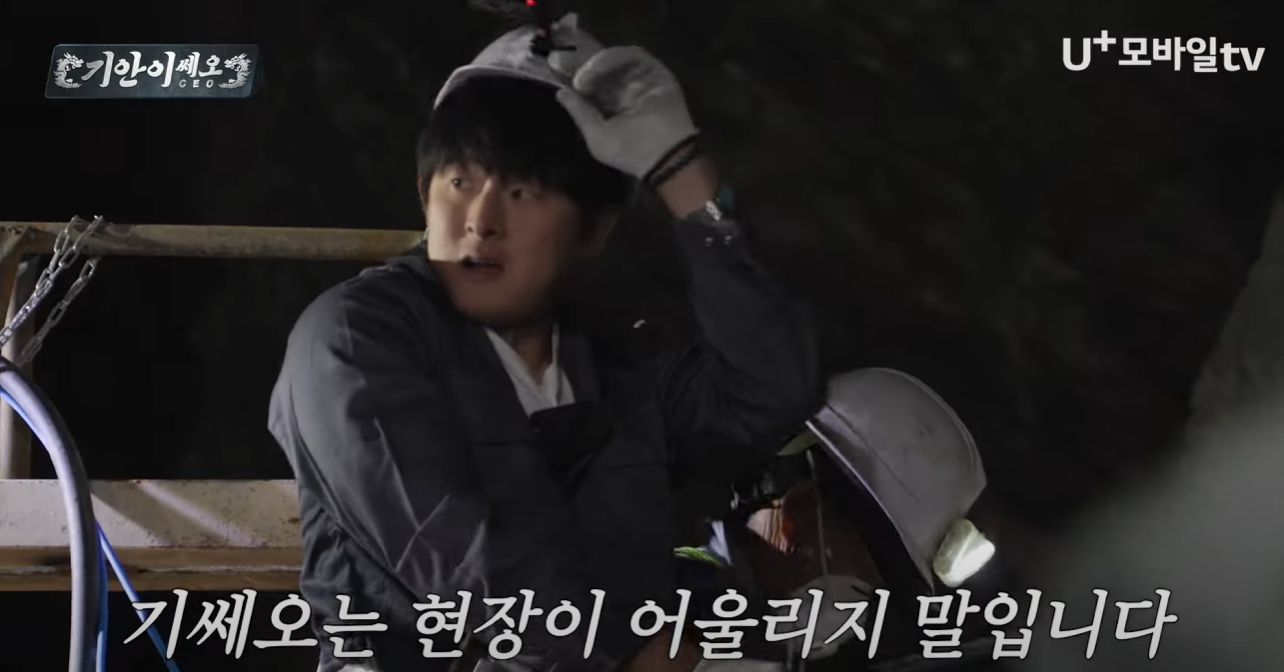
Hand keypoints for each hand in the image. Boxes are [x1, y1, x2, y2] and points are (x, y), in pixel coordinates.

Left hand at [555, 46, 697, 180]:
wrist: (664, 154)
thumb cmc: (628, 151)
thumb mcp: (596, 136)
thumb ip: (579, 112)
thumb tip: (561, 92)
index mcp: (609, 107)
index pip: (589, 83)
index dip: (572, 74)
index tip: (555, 67)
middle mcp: (623, 90)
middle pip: (599, 66)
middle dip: (580, 61)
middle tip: (560, 58)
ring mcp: (639, 79)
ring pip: (614, 59)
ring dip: (596, 62)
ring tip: (584, 75)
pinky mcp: (655, 72)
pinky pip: (634, 56)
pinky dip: (615, 57)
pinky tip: (600, 65)